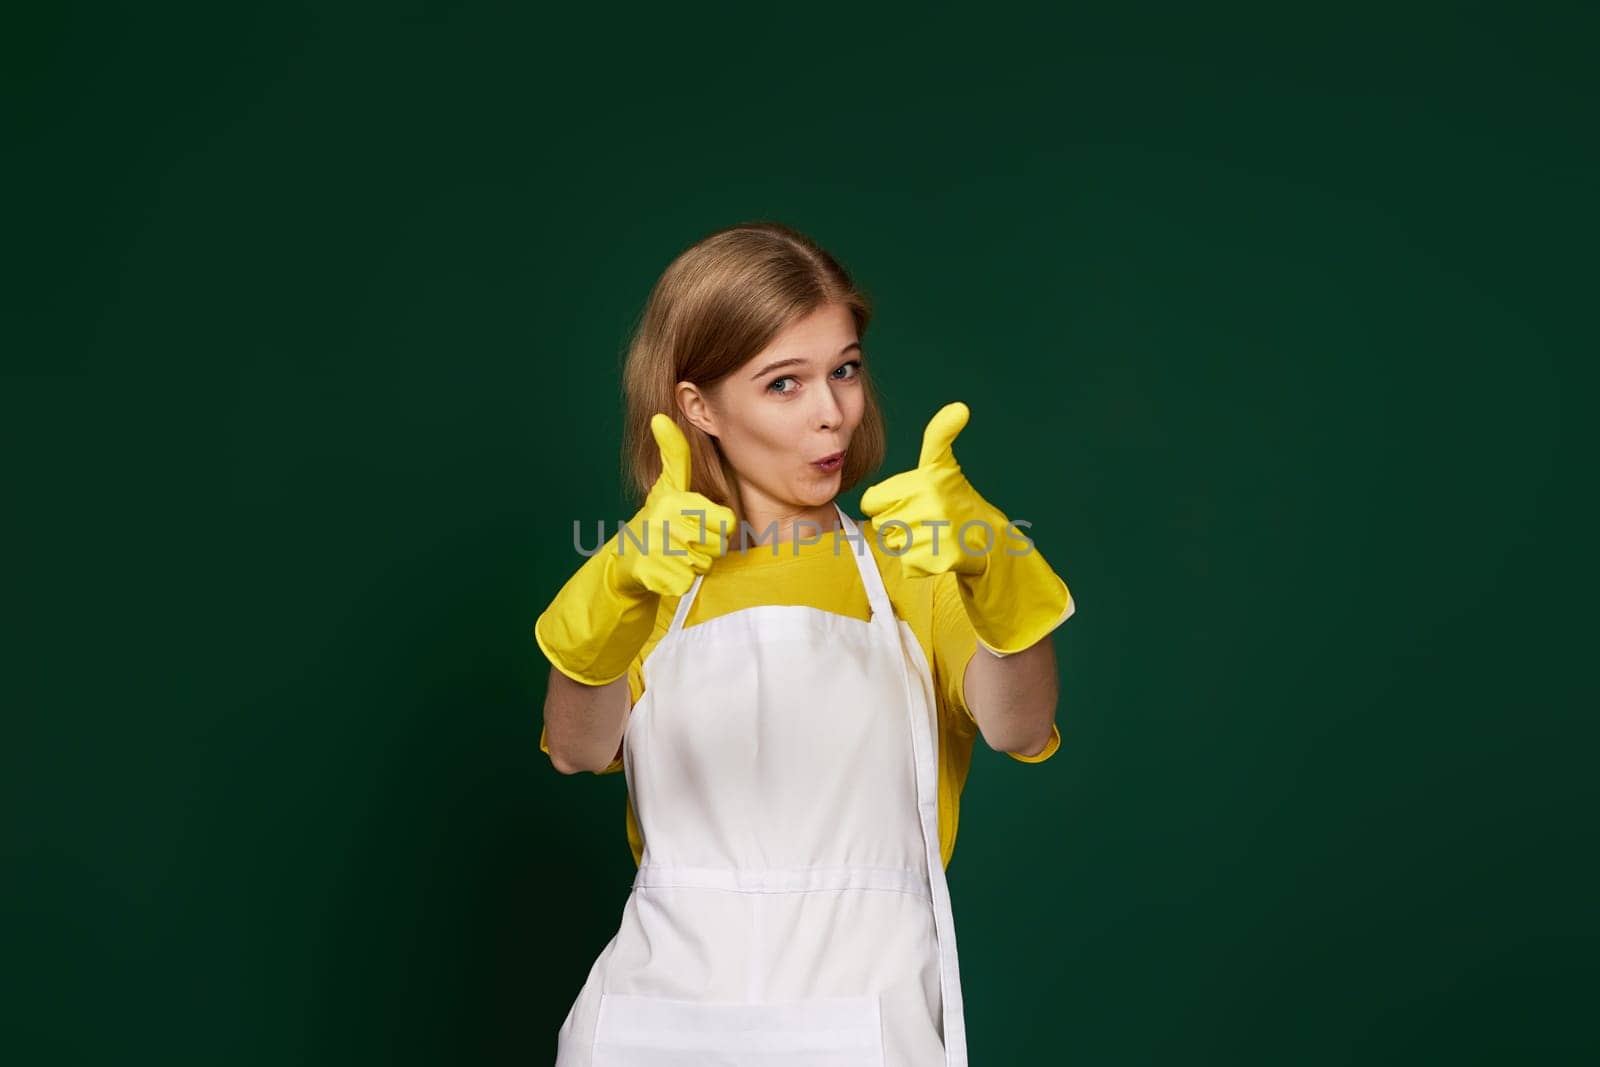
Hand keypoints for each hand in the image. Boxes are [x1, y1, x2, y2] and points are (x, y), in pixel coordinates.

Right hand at [610, 414, 737, 597]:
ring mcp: (655, 549)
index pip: (727, 521)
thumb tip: (660, 417)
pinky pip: (685, 583)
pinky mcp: (649, 574)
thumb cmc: (656, 519)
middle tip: (683, 541)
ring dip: (692, 565)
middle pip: (716, 545)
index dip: (717, 526)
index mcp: (675, 500)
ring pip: (702, 565)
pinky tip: (663, 572)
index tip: (697, 522)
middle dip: (705, 548)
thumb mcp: (668, 484)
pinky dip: (677, 582)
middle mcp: (664, 522)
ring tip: (672, 555)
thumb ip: (674, 453)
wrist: (623, 560)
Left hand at [858, 401, 1009, 578]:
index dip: (886, 504)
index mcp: (923, 481)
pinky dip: (921, 563)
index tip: (910, 500)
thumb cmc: (956, 498)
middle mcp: (929, 506)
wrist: (988, 538)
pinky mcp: (940, 559)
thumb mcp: (943, 464)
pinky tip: (938, 551)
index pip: (872, 502)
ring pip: (894, 546)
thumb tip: (959, 408)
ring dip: (909, 544)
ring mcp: (936, 533)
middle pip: (881, 525)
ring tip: (933, 534)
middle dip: (898, 525)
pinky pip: (908, 565)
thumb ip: (939, 435)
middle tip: (925, 519)